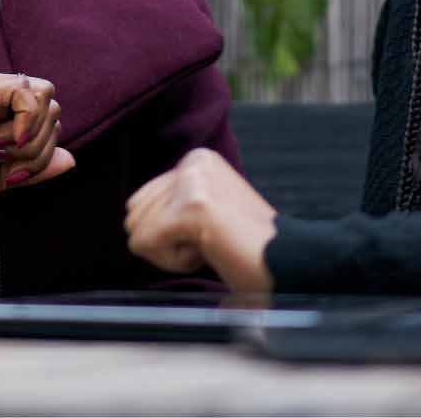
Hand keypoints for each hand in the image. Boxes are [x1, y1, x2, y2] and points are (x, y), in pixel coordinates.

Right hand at [0, 69, 73, 209]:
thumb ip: (34, 167)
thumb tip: (70, 159)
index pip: (46, 115)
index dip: (41, 148)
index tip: (13, 174)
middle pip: (51, 106)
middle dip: (39, 145)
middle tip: (6, 163)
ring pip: (45, 97)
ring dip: (31, 136)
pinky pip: (26, 93)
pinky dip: (24, 123)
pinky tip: (1, 143)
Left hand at [124, 148, 276, 291]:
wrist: (292, 261)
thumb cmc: (250, 248)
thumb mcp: (207, 211)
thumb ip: (171, 205)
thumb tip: (129, 219)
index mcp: (196, 159)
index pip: (138, 203)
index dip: (168, 234)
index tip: (211, 234)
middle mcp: (193, 161)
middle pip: (134, 216)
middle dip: (166, 242)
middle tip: (213, 242)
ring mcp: (193, 181)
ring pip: (138, 232)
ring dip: (173, 252)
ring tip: (216, 244)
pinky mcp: (193, 207)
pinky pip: (146, 244)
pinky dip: (175, 261)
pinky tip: (211, 250)